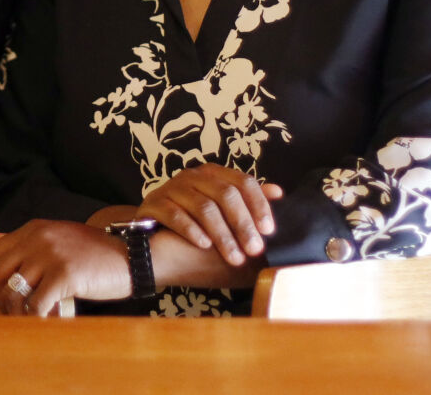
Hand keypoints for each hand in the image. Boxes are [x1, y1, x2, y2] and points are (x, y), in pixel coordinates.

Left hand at [0, 220, 130, 315]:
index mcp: (34, 229)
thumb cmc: (96, 254)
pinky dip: (40, 319)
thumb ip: (25, 242)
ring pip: (13, 293)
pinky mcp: (64, 274)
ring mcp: (50, 255)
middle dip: (2, 299)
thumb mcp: (58, 238)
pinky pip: (36, 305)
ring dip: (20, 313)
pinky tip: (54, 318)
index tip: (10, 296)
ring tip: (37, 319)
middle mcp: (38, 238)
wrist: (133, 255)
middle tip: (20, 312)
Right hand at [135, 165, 281, 265]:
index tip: (269, 230)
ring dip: (222, 234)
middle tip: (255, 249)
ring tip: (234, 257)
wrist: (152, 233)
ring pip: (203, 207)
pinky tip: (204, 246)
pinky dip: (192, 231)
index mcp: (213, 173)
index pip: (243, 182)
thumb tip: (278, 193)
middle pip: (225, 194)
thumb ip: (247, 201)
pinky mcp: (154, 203)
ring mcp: (172, 188)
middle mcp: (193, 176)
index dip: (259, 205)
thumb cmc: (193, 220)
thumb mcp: (221, 209)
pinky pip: (175, 215)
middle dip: (243, 224)